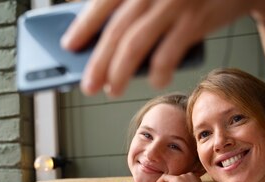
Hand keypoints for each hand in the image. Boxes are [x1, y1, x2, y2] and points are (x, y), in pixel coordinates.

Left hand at [61, 0, 255, 95]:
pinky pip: (169, 51)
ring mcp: (173, 4)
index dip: (83, 26)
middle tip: (88, 85)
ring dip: (119, 72)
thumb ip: (135, 4)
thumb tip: (103, 35)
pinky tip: (155, 82)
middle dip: (97, 62)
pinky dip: (159, 70)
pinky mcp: (195, 20)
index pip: (101, 2)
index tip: (69, 46)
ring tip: (112, 89)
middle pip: (115, 30)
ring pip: (136, 44)